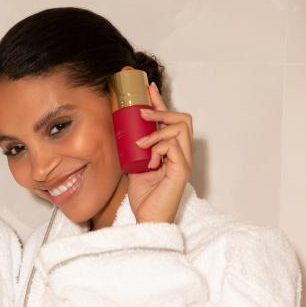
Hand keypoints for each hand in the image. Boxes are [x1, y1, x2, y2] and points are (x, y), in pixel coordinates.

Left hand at [128, 82, 192, 223]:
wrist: (147, 219)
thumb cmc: (144, 196)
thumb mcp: (135, 165)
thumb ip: (135, 149)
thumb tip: (122, 132)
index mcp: (171, 151)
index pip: (170, 120)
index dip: (160, 101)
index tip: (147, 88)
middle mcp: (181, 153)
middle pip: (183, 118)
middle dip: (162, 109)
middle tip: (142, 110)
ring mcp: (183, 161)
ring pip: (180, 128)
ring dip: (157, 129)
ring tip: (140, 141)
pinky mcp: (181, 171)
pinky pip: (173, 146)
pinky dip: (158, 147)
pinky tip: (148, 159)